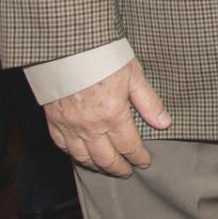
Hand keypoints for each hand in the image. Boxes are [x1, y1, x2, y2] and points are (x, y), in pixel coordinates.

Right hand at [44, 59, 172, 176]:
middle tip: (126, 172)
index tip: (144, 162)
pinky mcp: (53, 120)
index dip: (138, 157)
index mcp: (113, 115)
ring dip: (96, 166)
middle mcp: (90, 126)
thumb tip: (164, 122)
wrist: (67, 46)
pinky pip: (62, 146)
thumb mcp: (133, 74)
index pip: (129, 146)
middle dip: (118, 168)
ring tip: (105, 168)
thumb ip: (148, 101)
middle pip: (106, 159)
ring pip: (83, 157)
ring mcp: (70, 126)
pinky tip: (80, 155)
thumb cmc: (101, 55)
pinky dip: (73, 155)